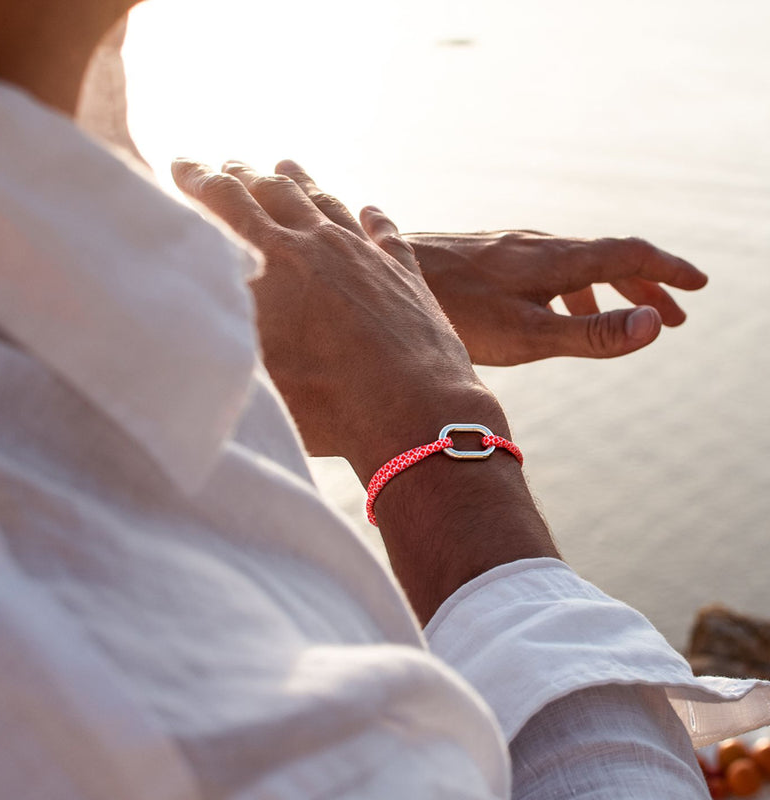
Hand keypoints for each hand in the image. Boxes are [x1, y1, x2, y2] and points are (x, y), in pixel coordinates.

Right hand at [171, 158, 498, 482]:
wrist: (415, 413)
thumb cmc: (326, 403)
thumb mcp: (253, 367)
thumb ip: (224, 328)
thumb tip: (195, 311)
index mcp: (277, 258)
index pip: (228, 202)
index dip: (200, 180)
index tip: (181, 164)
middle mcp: (323, 244)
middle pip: (276, 193)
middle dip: (244, 174)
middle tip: (226, 163)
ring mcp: (369, 256)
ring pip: (329, 203)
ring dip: (302, 182)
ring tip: (286, 164)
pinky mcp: (408, 277)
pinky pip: (387, 235)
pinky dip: (374, 220)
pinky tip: (371, 211)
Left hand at [402, 231, 707, 364]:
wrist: (382, 278)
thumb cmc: (453, 313)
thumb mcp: (527, 334)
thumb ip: (590, 333)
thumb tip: (654, 324)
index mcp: (554, 259)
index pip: (630, 253)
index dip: (669, 270)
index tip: (698, 286)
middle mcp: (535, 244)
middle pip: (607, 256)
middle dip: (646, 284)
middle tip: (672, 314)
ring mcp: (508, 247)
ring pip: (575, 263)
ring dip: (607, 288)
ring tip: (620, 317)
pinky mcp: (486, 256)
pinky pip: (545, 268)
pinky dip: (570, 288)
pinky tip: (553, 308)